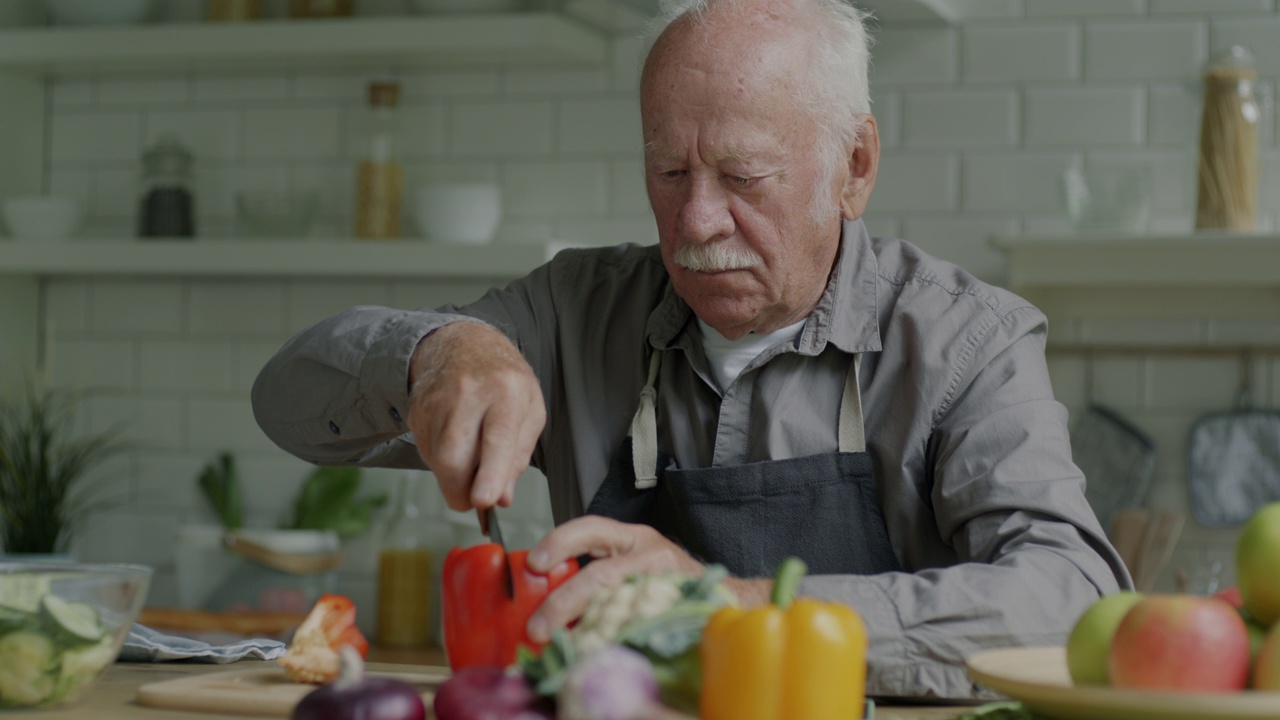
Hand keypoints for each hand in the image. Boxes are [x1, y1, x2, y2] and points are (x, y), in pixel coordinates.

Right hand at [407, 322, 544, 511]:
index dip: (490, 475)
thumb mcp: (531, 410)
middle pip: (453, 457)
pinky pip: (426, 452)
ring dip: (453, 476)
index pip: (497, 439)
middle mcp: (468, 393)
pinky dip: (441, 460)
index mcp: (506, 391)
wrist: (462, 344)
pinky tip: (456, 441)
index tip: (484, 502)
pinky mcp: (416, 411)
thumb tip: (502, 498)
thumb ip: (519, 456)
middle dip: (461, 491)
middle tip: (474, 500)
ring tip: (471, 455)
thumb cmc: (504, 379)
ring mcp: (437, 401)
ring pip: (437, 460)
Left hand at [522, 516, 771, 641]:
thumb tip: (546, 602)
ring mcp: (666, 584)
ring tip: (562, 644)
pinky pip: (637, 626)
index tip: (534, 563)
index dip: (559, 542)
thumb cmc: (674, 584)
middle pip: (600, 573)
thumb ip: (598, 577)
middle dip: (562, 601)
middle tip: (538, 626)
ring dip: (583, 626)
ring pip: (617, 603)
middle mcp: (652, 555)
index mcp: (636, 540)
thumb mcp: (634, 567)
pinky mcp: (675, 610)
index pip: (591, 529)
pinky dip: (611, 641)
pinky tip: (596, 651)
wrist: (728, 600)